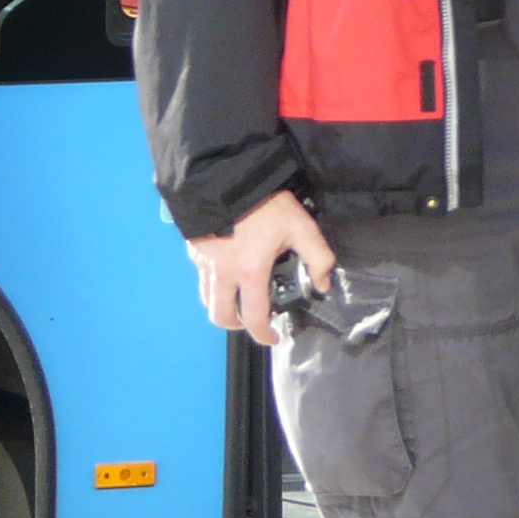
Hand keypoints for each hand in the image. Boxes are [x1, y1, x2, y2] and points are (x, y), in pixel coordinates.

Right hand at [189, 189, 336, 346]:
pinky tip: (228, 274)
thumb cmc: (267, 205)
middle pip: (220, 316)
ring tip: (240, 299)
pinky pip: (202, 279)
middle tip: (252, 320)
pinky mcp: (195, 251)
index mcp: (250, 272)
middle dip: (237, 325)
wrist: (229, 179)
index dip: (263, 334)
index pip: (253, 317)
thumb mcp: (302, 227)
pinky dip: (213, 287)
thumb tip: (322, 284)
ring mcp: (205, 264)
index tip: (273, 338)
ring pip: (207, 300)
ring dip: (223, 307)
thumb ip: (318, 257)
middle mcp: (222, 274)